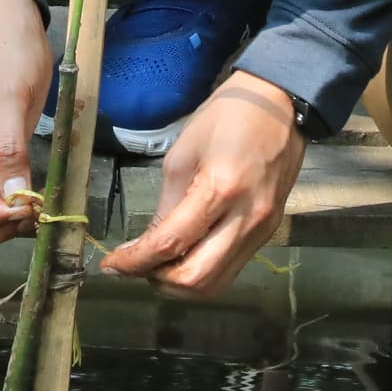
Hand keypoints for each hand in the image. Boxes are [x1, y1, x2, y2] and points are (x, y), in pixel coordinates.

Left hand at [100, 73, 305, 298]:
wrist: (280, 105)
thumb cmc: (225, 118)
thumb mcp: (182, 154)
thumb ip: (166, 205)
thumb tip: (147, 245)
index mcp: (219, 189)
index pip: (170, 243)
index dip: (135, 262)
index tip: (111, 265)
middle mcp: (245, 218)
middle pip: (195, 278)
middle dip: (158, 279)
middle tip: (137, 265)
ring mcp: (261, 230)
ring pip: (215, 285)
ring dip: (180, 284)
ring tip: (159, 264)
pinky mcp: (268, 234)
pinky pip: (231, 269)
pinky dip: (203, 272)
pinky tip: (185, 255)